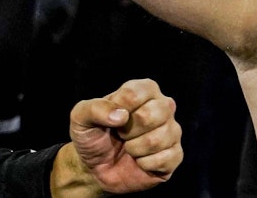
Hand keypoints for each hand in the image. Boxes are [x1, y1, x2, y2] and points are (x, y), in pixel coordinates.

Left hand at [61, 79, 181, 194]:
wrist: (96, 167)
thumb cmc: (93, 135)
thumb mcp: (81, 117)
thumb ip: (95, 108)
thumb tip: (121, 116)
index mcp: (145, 89)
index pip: (135, 94)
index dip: (117, 110)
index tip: (110, 119)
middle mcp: (164, 106)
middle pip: (151, 115)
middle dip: (128, 131)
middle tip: (121, 135)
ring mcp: (172, 130)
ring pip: (158, 139)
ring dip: (135, 149)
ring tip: (129, 147)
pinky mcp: (175, 155)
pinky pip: (165, 159)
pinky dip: (144, 164)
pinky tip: (140, 161)